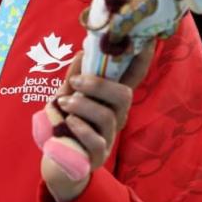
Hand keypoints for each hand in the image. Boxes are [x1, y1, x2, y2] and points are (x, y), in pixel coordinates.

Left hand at [41, 40, 157, 201]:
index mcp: (109, 101)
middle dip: (100, 85)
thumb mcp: (65, 99)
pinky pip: (97, 141)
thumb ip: (74, 80)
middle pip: (124, 96)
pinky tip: (68, 121)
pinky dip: (81, 128)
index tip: (147, 39)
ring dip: (84, 105)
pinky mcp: (97, 157)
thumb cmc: (63, 127)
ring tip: (64, 104)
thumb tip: (82, 52)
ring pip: (108, 117)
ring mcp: (108, 138)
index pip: (132, 79)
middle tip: (75, 82)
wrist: (54, 162)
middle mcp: (115, 118)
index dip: (141, 61)